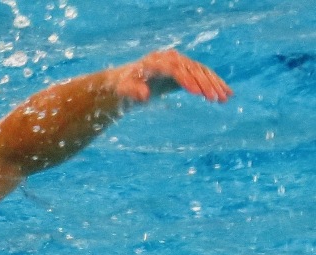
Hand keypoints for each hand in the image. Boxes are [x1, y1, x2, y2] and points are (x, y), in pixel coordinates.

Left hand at [113, 49, 232, 102]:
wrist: (128, 78)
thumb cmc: (125, 85)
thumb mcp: (124, 89)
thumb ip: (133, 91)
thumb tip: (144, 95)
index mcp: (156, 62)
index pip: (175, 69)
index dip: (187, 80)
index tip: (197, 93)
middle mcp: (171, 58)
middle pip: (192, 69)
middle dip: (205, 84)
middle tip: (216, 98)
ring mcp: (180, 62)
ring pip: (201, 71)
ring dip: (214, 84)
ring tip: (225, 98)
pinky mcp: (186, 68)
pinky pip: (204, 74)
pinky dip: (215, 83)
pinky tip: (227, 93)